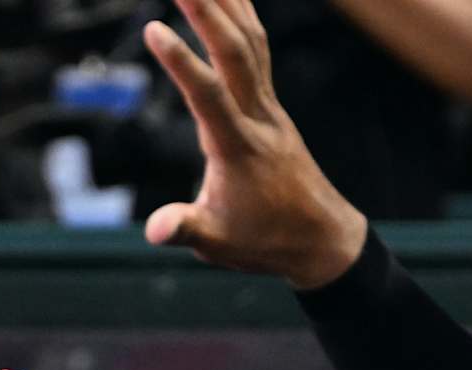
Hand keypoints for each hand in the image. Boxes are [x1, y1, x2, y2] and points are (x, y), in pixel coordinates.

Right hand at [142, 0, 368, 289]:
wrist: (319, 238)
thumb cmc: (263, 240)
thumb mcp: (216, 244)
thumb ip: (185, 229)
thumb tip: (154, 231)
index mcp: (237, 148)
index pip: (207, 96)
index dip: (181, 62)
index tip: (152, 28)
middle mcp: (258, 118)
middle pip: (234, 51)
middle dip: (207, 9)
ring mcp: (268, 107)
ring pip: (250, 41)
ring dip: (227, 2)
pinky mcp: (270, 104)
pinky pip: (257, 48)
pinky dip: (244, 15)